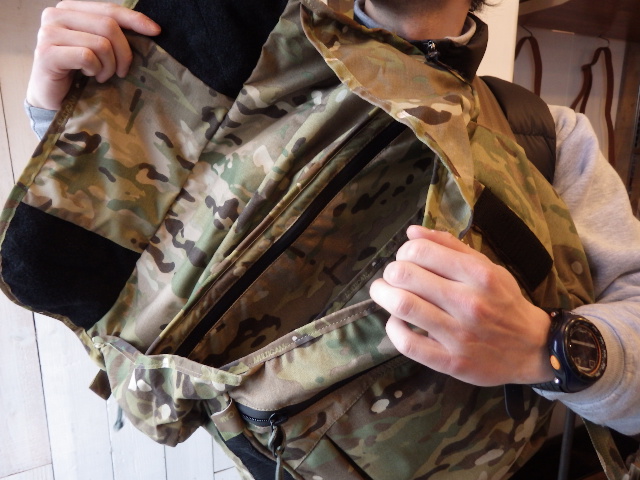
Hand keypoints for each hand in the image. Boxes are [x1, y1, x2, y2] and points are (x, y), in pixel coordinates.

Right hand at [26, 1, 160, 110]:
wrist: (53, 96)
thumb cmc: (79, 71)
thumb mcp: (98, 48)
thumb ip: (112, 34)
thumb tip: (151, 29)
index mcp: (70, 8)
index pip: (109, 8)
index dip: (135, 19)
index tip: (156, 31)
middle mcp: (56, 15)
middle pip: (108, 25)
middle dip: (123, 53)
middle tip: (122, 71)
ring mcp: (48, 33)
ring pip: (101, 43)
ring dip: (109, 66)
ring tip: (101, 75)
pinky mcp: (47, 53)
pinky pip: (87, 57)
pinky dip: (95, 70)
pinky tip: (89, 76)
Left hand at [369, 226, 554, 386]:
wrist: (533, 349)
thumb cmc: (505, 303)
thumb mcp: (487, 267)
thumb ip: (450, 247)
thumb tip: (413, 232)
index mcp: (479, 274)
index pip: (421, 251)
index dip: (405, 251)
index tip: (406, 258)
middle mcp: (469, 302)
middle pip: (405, 275)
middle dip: (391, 272)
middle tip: (393, 277)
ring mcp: (459, 334)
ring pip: (402, 306)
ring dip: (383, 295)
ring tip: (385, 293)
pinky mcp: (451, 362)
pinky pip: (407, 343)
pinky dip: (393, 327)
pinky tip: (397, 321)